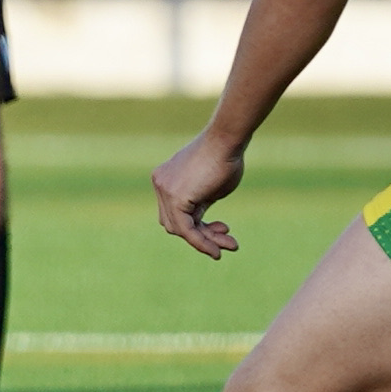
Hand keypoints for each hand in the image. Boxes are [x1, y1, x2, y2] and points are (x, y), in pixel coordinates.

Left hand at [152, 129, 244, 258]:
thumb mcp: (210, 188)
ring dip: (205, 241)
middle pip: (174, 222)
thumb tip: (199, 224)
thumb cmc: (226, 158)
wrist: (228, 140)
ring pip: (180, 229)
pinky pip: (185, 229)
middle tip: (228, 240)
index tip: (224, 228)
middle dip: (202, 235)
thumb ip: (199, 204)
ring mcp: (164, 190)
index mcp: (165, 180)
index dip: (198, 225)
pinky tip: (216, 251)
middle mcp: (160, 184)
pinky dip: (200, 242)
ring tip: (230, 245)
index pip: (175, 212)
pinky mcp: (175, 197)